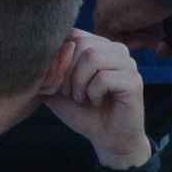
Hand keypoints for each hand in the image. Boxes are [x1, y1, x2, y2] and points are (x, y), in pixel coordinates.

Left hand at [43, 30, 150, 160]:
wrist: (107, 138)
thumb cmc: (83, 112)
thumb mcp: (56, 89)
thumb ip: (47, 70)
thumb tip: (37, 54)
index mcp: (99, 46)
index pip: (72, 33)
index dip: (58, 57)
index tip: (55, 82)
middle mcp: (116, 49)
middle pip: (82, 43)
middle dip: (66, 72)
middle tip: (68, 93)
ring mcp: (128, 63)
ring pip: (93, 57)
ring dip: (79, 82)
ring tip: (81, 98)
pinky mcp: (134, 81)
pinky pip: (104, 78)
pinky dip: (93, 93)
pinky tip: (96, 102)